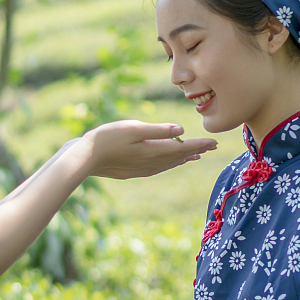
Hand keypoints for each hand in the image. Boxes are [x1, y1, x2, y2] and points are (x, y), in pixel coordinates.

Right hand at [80, 121, 217, 179]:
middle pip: (179, 157)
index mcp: (154, 151)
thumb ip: (158, 130)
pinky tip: (168, 162)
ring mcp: (142, 169)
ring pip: (169, 164)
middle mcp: (151, 163)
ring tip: (195, 155)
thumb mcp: (133, 129)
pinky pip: (159, 167)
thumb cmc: (106, 139)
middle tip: (212, 147)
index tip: (215, 142)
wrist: (84, 159)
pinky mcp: (133, 171)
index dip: (200, 144)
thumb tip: (181, 131)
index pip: (183, 148)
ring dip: (183, 158)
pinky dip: (169, 163)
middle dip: (196, 151)